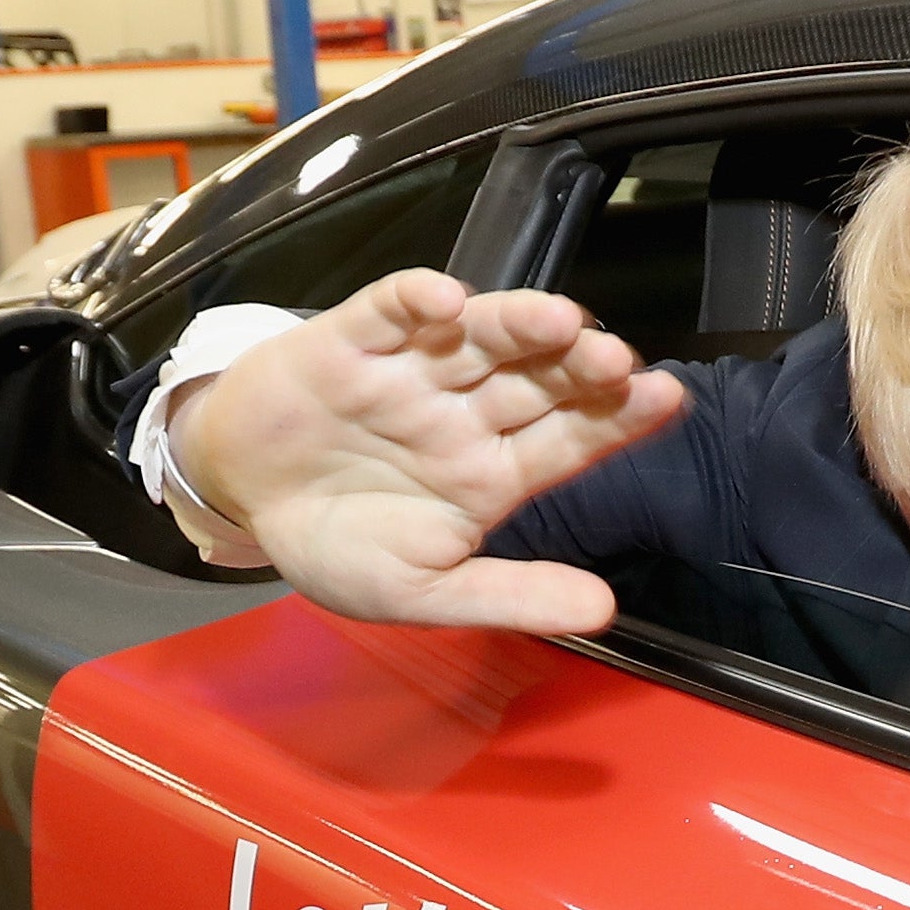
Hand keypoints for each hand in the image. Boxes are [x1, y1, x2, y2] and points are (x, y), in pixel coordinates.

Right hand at [165, 270, 684, 632]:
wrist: (239, 504)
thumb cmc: (338, 545)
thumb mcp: (423, 590)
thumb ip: (510, 596)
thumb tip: (602, 611)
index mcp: (493, 470)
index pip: (572, 438)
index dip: (619, 417)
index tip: (669, 400)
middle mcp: (465, 412)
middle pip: (536, 378)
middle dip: (577, 366)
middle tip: (617, 360)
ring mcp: (411, 372)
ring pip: (477, 337)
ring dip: (517, 323)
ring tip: (558, 320)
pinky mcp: (348, 343)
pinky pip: (386, 313)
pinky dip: (413, 301)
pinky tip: (444, 297)